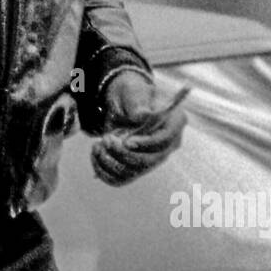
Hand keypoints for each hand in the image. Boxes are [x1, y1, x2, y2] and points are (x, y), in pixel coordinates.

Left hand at [90, 71, 186, 185]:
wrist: (122, 104)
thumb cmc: (132, 95)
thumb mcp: (134, 92)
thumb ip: (138, 103)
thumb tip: (142, 116)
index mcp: (174, 123)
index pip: (165, 140)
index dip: (146, 143)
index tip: (127, 141)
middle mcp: (167, 144)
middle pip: (150, 160)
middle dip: (125, 154)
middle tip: (106, 140)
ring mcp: (152, 158)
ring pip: (134, 172)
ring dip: (111, 161)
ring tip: (98, 144)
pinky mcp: (136, 167)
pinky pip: (121, 178)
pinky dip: (104, 171)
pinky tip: (96, 155)